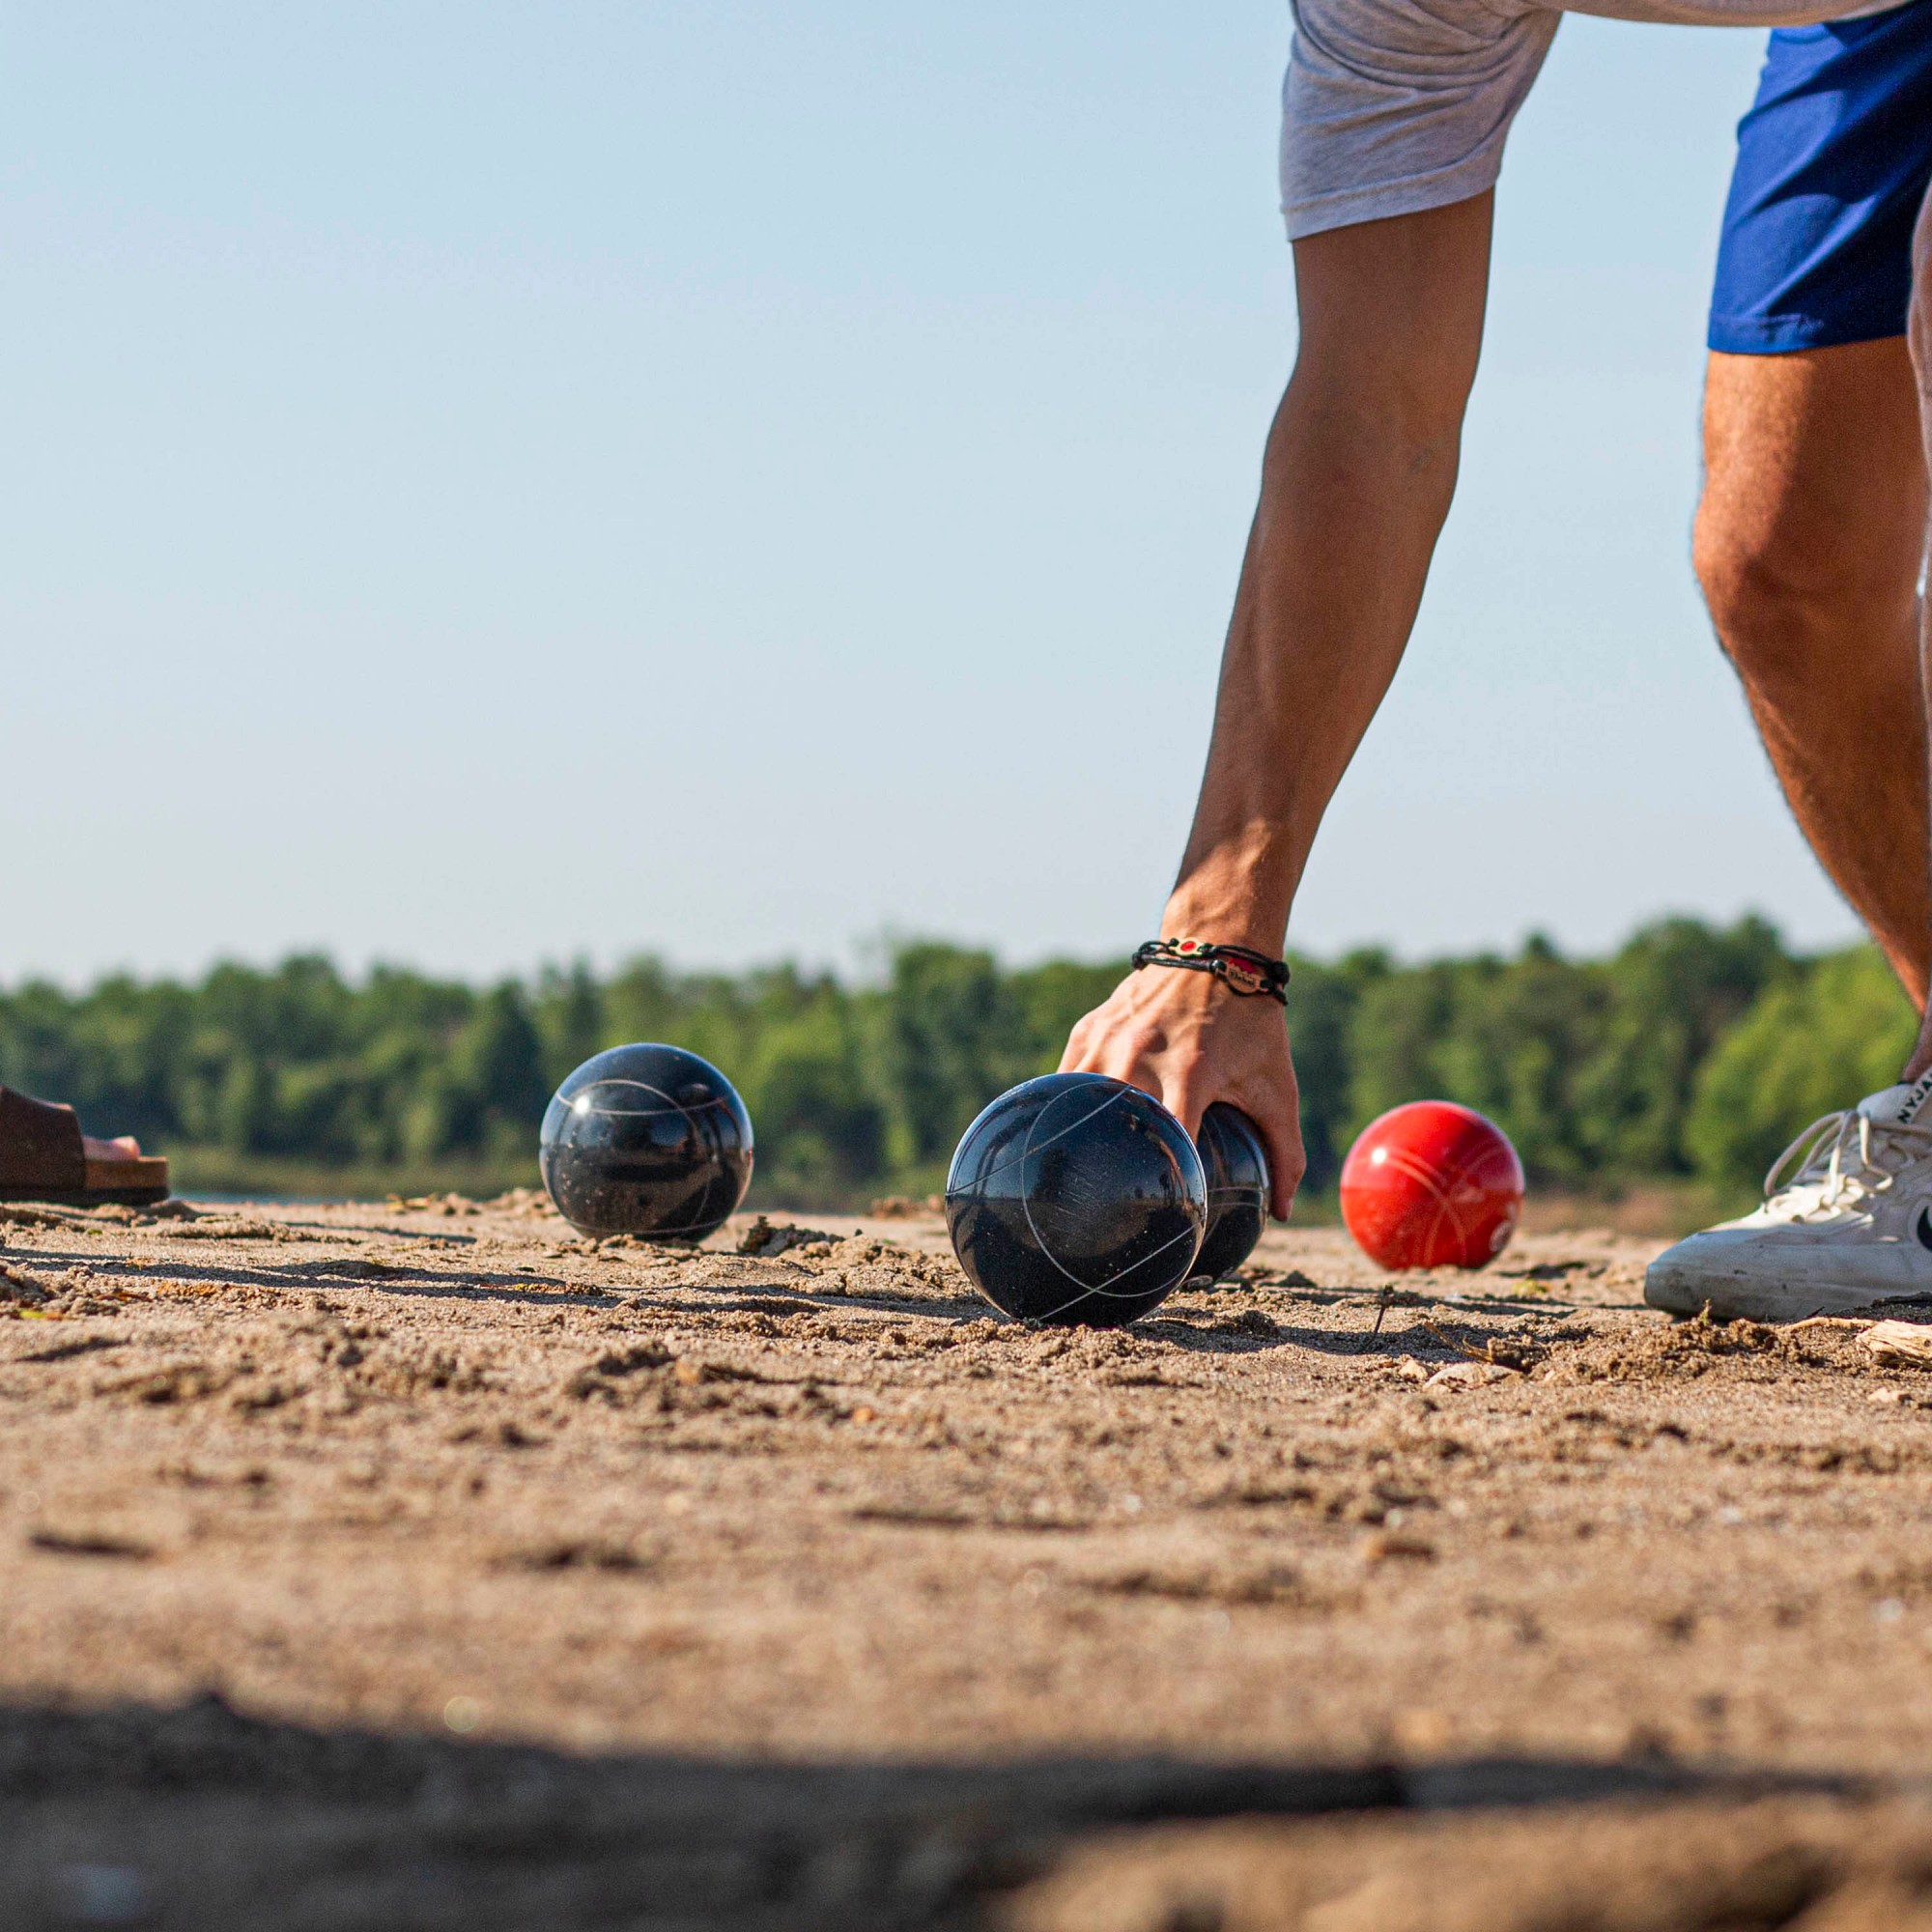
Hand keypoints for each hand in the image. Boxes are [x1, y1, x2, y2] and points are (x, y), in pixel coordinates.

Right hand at [1059, 966, 1304, 1218]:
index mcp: (1190, 1074)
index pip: (1169, 1144)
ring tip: (1074, 1180)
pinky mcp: (1089, 1031)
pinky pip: (1065, 1081)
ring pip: (1077, 1103)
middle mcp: (1141, 1056)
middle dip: (1109, 1169)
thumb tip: (1284, 1211)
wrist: (1216, 950)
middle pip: (1112, 1127)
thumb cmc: (1252, 1024)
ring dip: (1080, 1137)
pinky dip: (1067, 1107)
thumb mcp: (1276, 1085)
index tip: (1167, 1221)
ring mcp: (1108, 1041)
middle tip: (1105, 1214)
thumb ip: (1285, 1150)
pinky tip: (1066, 1134)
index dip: (1166, 1184)